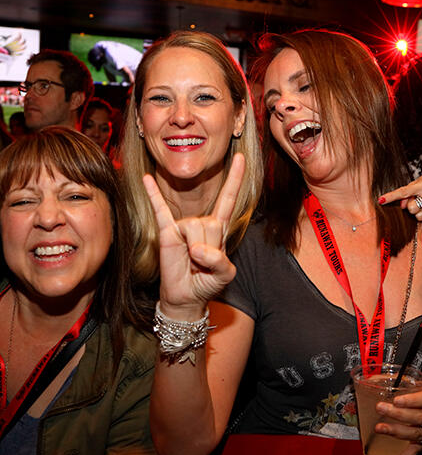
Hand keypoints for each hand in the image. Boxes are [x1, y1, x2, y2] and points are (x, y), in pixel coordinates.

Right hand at [143, 153, 244, 316]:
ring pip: (195, 228)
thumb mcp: (224, 275)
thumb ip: (219, 261)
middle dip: (210, 248)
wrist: (186, 296)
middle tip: (203, 263)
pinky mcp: (166, 232)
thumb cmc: (207, 282)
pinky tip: (148, 178)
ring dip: (195, 251)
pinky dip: (153, 194)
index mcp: (219, 227)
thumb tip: (196, 249)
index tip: (239, 157)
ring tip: (192, 262)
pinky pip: (160, 210)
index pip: (228, 198)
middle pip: (211, 223)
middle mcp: (202, 222)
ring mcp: (183, 226)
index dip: (235, 178)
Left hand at [373, 382, 421, 454]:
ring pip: (417, 434)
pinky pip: (416, 451)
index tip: (396, 400)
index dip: (411, 400)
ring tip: (380, 428)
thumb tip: (373, 380)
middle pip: (420, 417)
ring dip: (396, 431)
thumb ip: (399, 381)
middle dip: (398, 414)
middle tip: (380, 408)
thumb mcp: (416, 382)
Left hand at [378, 174, 421, 243]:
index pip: (404, 192)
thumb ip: (407, 193)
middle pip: (412, 208)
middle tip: (414, 200)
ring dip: (416, 213)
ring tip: (421, 204)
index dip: (392, 197)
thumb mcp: (416, 182)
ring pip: (418, 217)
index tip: (381, 200)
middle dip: (409, 206)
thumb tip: (401, 205)